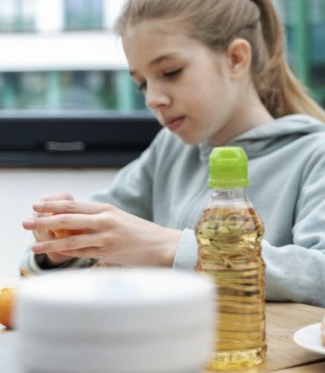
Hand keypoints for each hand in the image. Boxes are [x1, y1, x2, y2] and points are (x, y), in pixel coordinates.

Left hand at [22, 200, 181, 266]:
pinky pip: (81, 251)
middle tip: (27, 219)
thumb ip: (101, 221)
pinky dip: (64, 252)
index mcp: (107, 209)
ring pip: (71, 237)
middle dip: (44, 219)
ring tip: (32, 243)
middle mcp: (105, 219)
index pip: (74, 205)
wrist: (164, 245)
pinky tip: (52, 253)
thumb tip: (79, 225)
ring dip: (48, 240)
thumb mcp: (121, 221)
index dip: (53, 205)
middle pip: (68, 217)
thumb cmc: (143, 235)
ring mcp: (106, 235)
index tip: (37, 205)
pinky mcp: (108, 250)